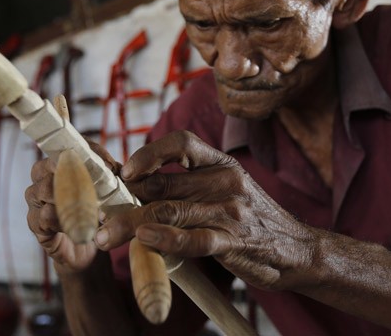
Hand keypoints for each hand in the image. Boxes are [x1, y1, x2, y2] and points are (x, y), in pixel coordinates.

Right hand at [26, 141, 120, 274]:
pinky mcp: (35, 224)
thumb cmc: (97, 214)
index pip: (70, 148)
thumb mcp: (109, 194)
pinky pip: (45, 216)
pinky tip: (79, 225)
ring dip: (72, 198)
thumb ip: (113, 179)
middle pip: (51, 164)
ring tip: (93, 208)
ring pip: (45, 189)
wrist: (88, 250)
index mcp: (60, 164)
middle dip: (78, 173)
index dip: (90, 152)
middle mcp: (43, 178)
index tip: (110, 165)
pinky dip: (64, 220)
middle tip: (100, 186)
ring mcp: (36, 201)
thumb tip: (120, 170)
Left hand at [94, 130, 315, 290]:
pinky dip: (167, 239)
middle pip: (164, 183)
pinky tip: (146, 240)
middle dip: (123, 197)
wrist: (296, 248)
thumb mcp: (222, 190)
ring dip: (131, 223)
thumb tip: (129, 183)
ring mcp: (230, 210)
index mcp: (220, 163)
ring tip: (104, 236)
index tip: (124, 169)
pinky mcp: (235, 240)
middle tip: (94, 211)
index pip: (181, 143)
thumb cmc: (249, 219)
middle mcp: (225, 180)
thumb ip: (184, 186)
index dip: (148, 153)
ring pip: (170, 210)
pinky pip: (195, 238)